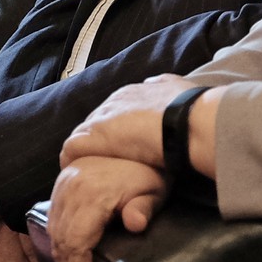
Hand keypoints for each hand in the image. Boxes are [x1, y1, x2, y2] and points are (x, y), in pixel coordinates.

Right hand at [46, 155, 168, 261]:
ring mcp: (63, 184)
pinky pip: (52, 217)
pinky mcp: (62, 182)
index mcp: (91, 194)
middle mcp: (70, 189)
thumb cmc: (151, 170)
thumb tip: (136, 225)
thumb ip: (144, 208)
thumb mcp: (155, 190)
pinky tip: (68, 255)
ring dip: (62, 259)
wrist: (143, 137)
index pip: (77, 245)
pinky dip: (57, 240)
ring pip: (53, 231)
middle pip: (62, 242)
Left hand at [59, 74, 198, 169]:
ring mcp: (100, 120)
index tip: (127, 147)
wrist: (186, 122)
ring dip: (88, 154)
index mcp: (131, 93)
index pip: (114, 112)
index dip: (119, 131)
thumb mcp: (176, 88)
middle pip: (96, 124)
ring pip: (81, 137)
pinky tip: (84, 176)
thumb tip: (158, 85)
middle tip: (111, 164)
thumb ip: (163, 87)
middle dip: (102, 143)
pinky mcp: (92, 139)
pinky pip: (71, 152)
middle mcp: (112, 102)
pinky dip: (75, 163)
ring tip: (96, 173)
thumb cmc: (190, 110)